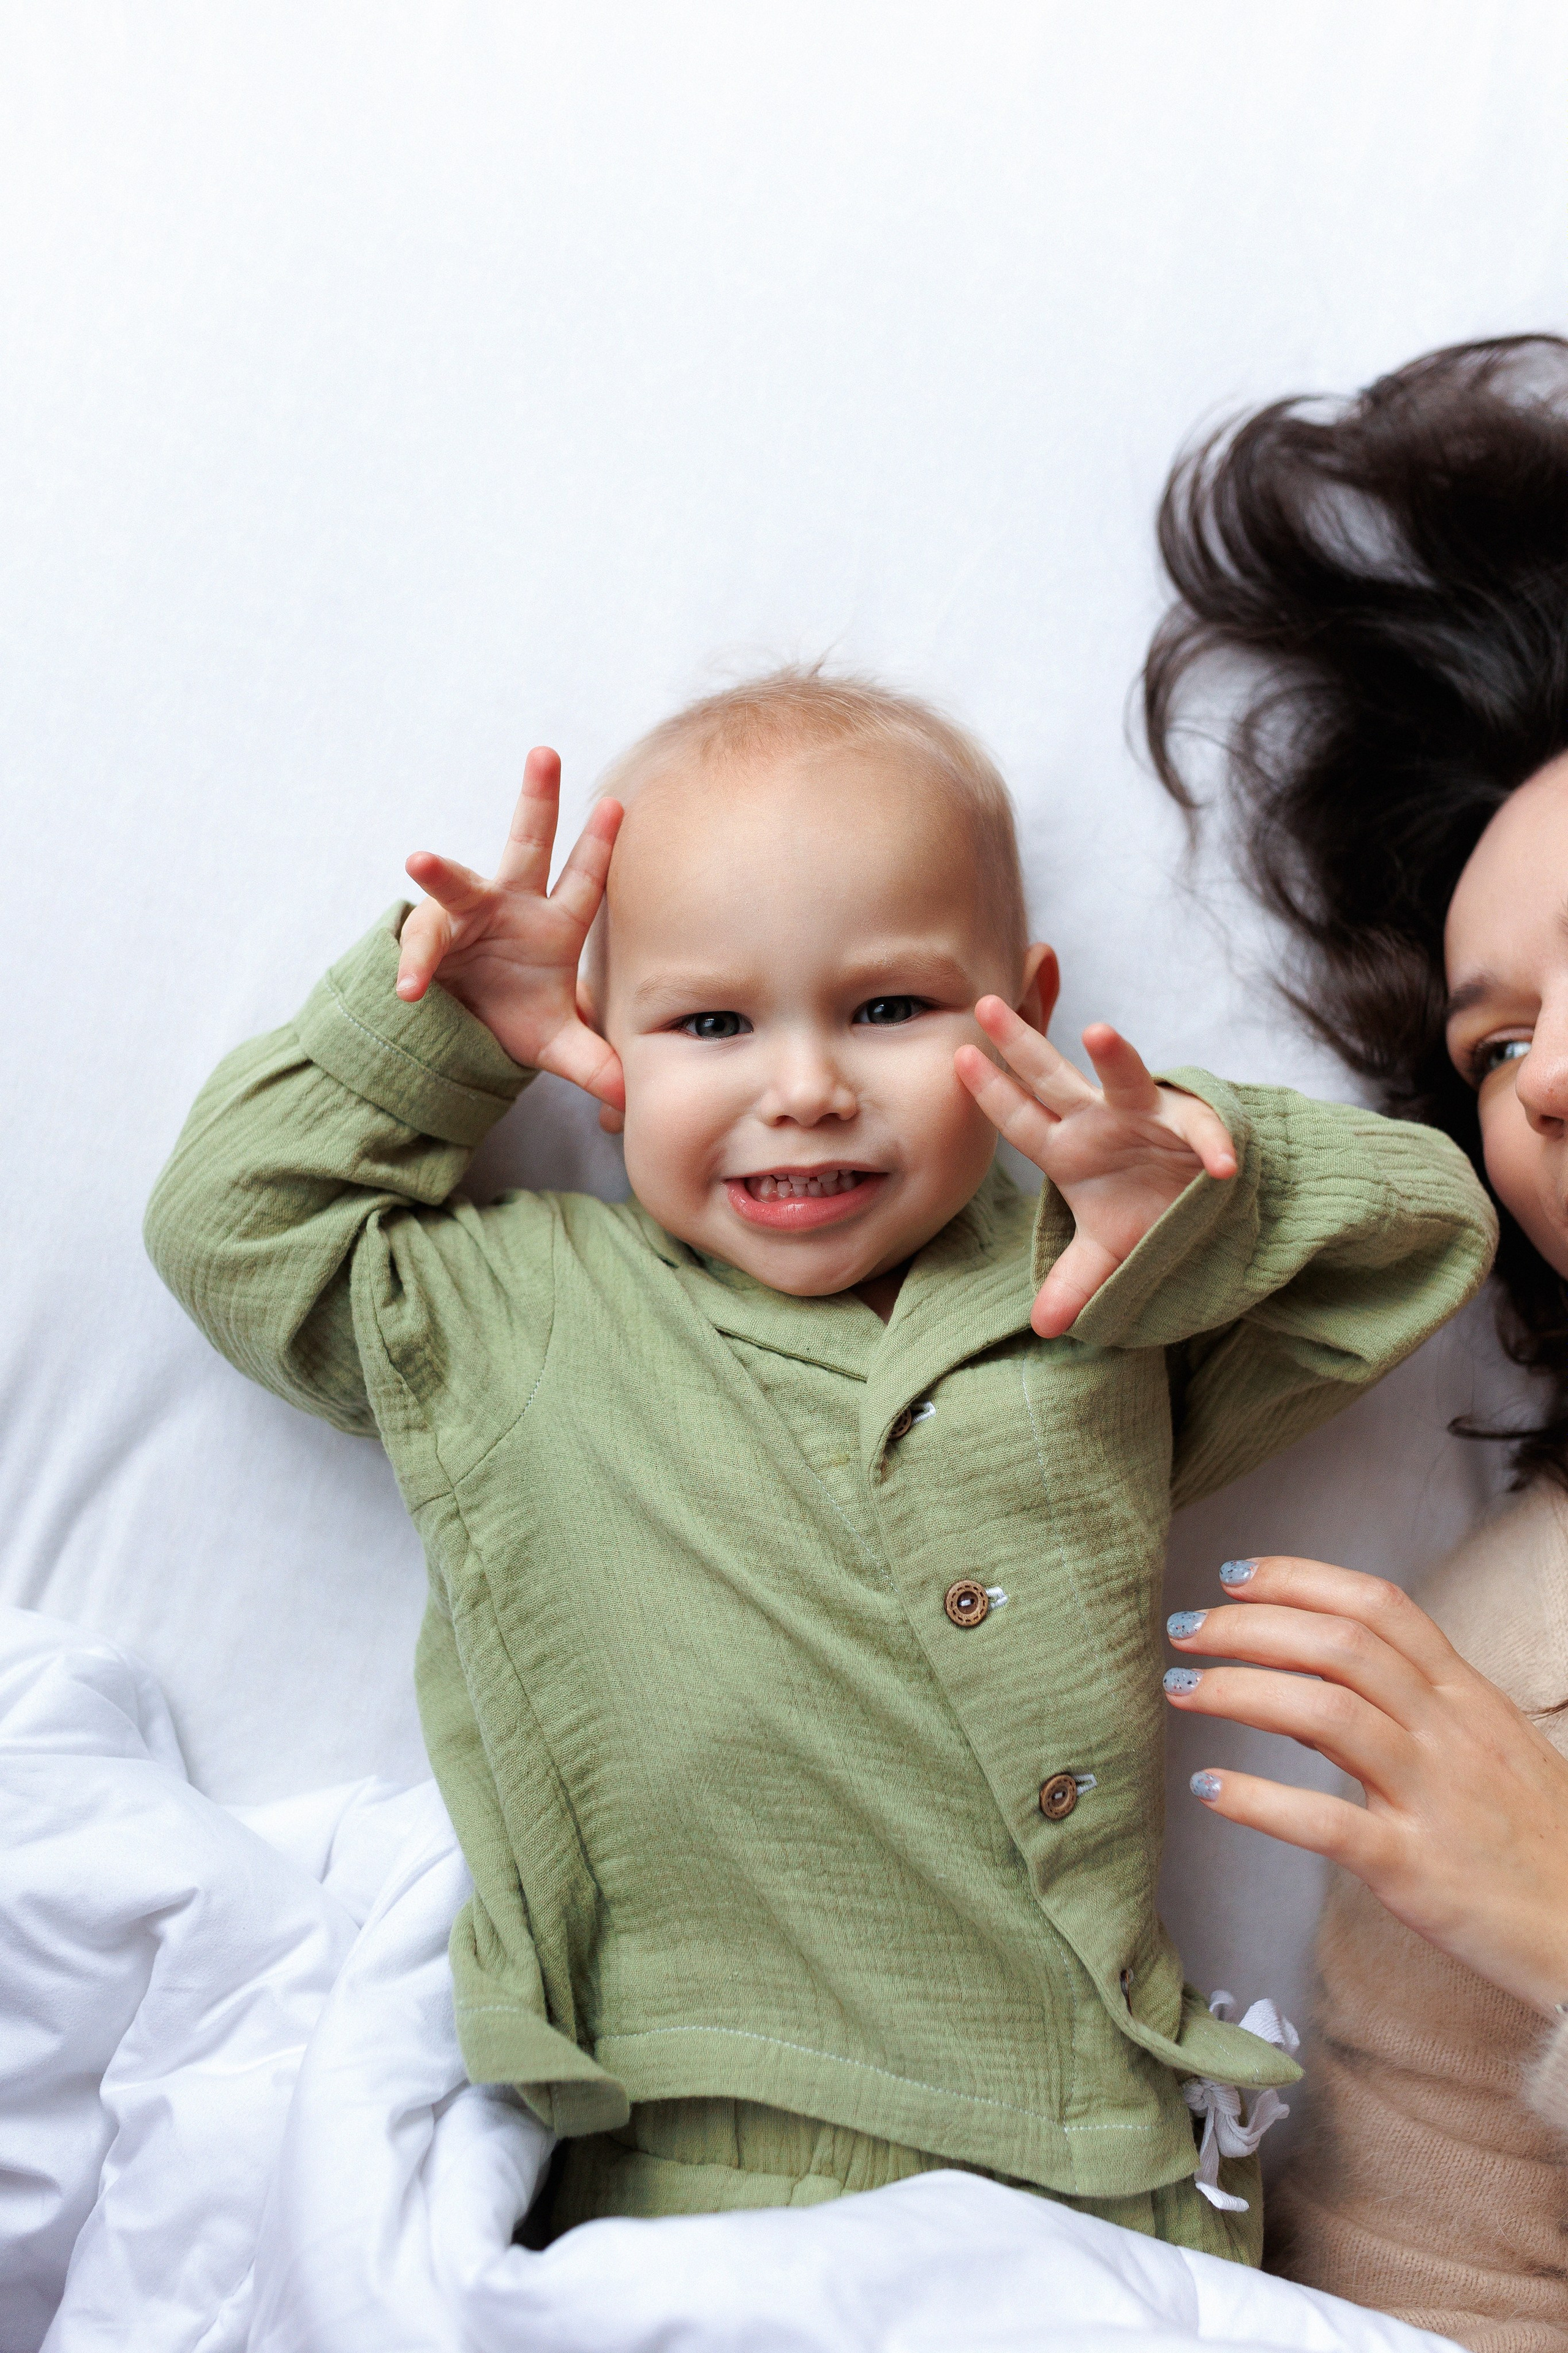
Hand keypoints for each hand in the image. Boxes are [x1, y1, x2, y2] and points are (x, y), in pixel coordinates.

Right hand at [396, 747, 624, 1111]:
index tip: (617, 805)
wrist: (462, 1027)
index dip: (601, 845)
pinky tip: (407, 993)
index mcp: (554, 924)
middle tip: (545, 753)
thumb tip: (628, 1100)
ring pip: (455, 885)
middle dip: (536, 800)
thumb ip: (593, 1065)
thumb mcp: (556, 1044)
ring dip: (438, 872)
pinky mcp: (428, 939)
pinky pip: (420, 949)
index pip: (584, 881)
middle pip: (527, 845)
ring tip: (417, 861)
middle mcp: (512, 905)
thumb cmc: (514, 1016)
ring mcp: (467, 916)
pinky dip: (412, 969)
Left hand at [954, 1000, 1235, 1336]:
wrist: (1202, 1203)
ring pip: (1128, 1080)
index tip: (957, 1058)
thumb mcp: (1105, 1254)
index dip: (990, 1094)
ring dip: (1114, 1057)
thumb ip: (1075, 1283)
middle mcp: (1100, 1123)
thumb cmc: (1143, 1212)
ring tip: (1099, 1031)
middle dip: (1022, 1043)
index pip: (1019, 1120)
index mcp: (1068, 1149)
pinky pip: (1204, 1133)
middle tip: (988, 1004)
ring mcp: (1147, 1119)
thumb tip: (1046, 1327)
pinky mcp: (1195, 1129)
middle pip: (1054, 1078)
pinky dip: (1214, 1146)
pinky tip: (1221, 1166)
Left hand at [1166, 1556, 1567, 2015]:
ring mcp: (1436, 1801)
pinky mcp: (1419, 1873)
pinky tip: (1209, 1790)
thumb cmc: (1541, 1847)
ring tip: (1180, 1689)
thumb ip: (1405, 1711)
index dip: (1300, 1581)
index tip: (1234, 1577)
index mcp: (1467, 1700)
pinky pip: (1329, 1825)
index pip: (1379, 1607)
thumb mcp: (1487, 1755)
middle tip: (1185, 1630)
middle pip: (1341, 1647)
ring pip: (1328, 1713)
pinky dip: (1260, 1802)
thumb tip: (1300, 1681)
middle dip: (1250, 1627)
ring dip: (1240, 1691)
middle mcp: (1451, 1736)